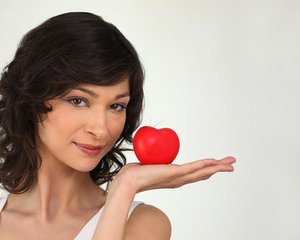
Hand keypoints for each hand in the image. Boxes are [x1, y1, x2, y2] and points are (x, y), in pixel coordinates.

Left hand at [114, 157, 235, 193]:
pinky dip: (204, 164)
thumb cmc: (136, 173)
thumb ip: (153, 159)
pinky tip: (214, 162)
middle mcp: (179, 180)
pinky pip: (193, 168)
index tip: (217, 165)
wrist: (129, 180)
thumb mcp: (149, 164)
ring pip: (203, 172)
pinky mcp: (174, 173)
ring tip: (230, 164)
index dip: (208, 169)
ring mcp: (178, 177)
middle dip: (219, 168)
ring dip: (218, 167)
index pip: (195, 173)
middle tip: (232, 164)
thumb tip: (152, 151)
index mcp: (175, 178)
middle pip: (204, 173)